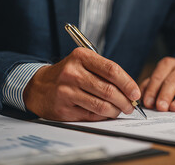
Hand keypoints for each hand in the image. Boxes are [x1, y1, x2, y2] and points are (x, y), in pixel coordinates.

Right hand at [23, 48, 140, 121]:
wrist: (39, 86)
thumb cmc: (69, 74)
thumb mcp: (84, 63)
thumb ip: (106, 72)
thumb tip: (131, 90)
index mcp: (81, 57)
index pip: (112, 70)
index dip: (128, 83)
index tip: (136, 93)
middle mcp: (72, 73)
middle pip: (109, 90)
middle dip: (125, 101)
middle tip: (131, 106)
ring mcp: (66, 92)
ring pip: (101, 105)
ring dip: (116, 111)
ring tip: (120, 110)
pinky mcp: (63, 109)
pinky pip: (91, 115)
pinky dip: (103, 116)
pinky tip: (105, 113)